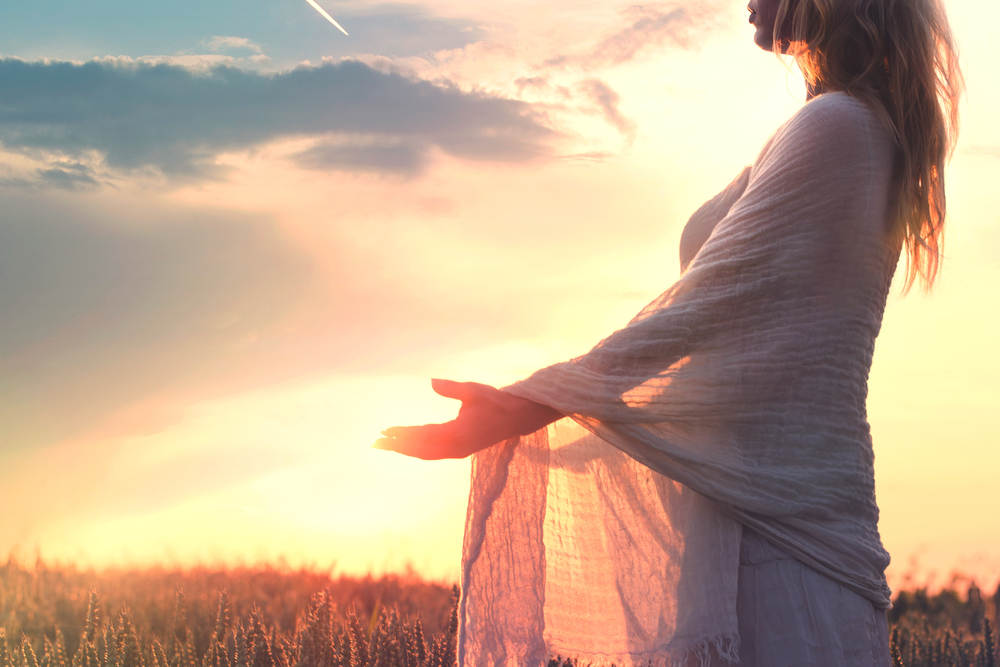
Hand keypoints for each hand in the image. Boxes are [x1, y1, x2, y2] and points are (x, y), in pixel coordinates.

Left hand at [373, 379, 560, 459]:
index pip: (423, 436)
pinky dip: (416, 450)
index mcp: (457, 433)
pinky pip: (433, 453)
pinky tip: (406, 444)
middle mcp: (455, 447)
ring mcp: (458, 451)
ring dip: (404, 449)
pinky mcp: (459, 450)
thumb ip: (451, 388)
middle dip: (397, 446)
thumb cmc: (495, 401)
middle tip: (375, 442)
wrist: (517, 418)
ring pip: (425, 454)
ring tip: (385, 444)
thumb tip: (431, 382)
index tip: (385, 431)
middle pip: (419, 450)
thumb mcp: (473, 391)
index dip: (402, 434)